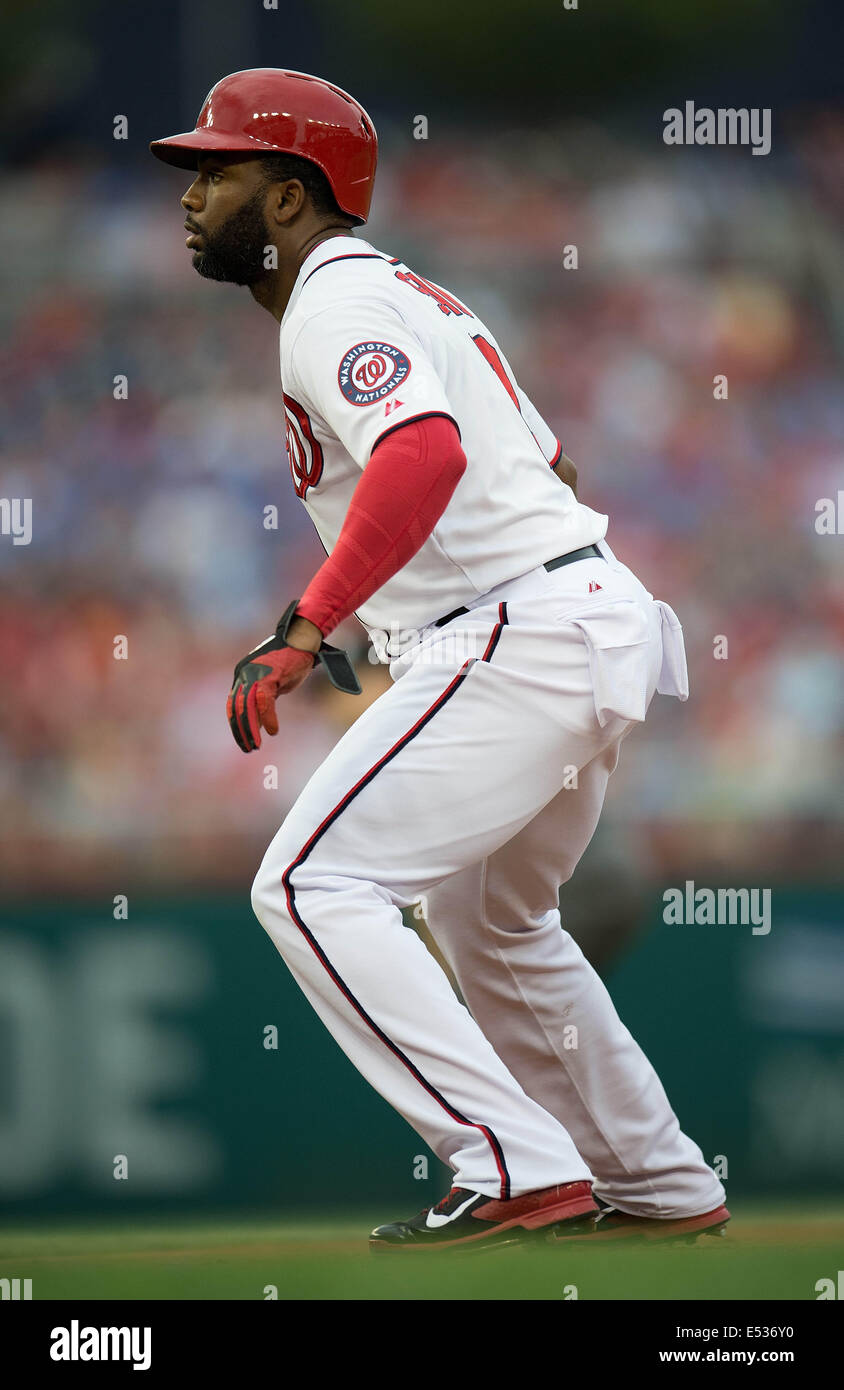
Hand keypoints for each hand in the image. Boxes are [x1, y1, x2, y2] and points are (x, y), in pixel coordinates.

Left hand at [227, 631, 316, 752]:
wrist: (301, 639)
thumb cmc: (290, 660)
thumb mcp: (273, 684)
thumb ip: (262, 700)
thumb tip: (257, 724)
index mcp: (242, 675)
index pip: (233, 704)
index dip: (236, 724)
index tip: (243, 739)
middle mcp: (243, 675)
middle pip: (237, 708)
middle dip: (241, 730)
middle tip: (247, 748)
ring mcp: (254, 675)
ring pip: (247, 707)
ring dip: (251, 729)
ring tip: (256, 745)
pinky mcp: (268, 676)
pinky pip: (264, 702)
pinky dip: (268, 718)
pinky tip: (273, 730)